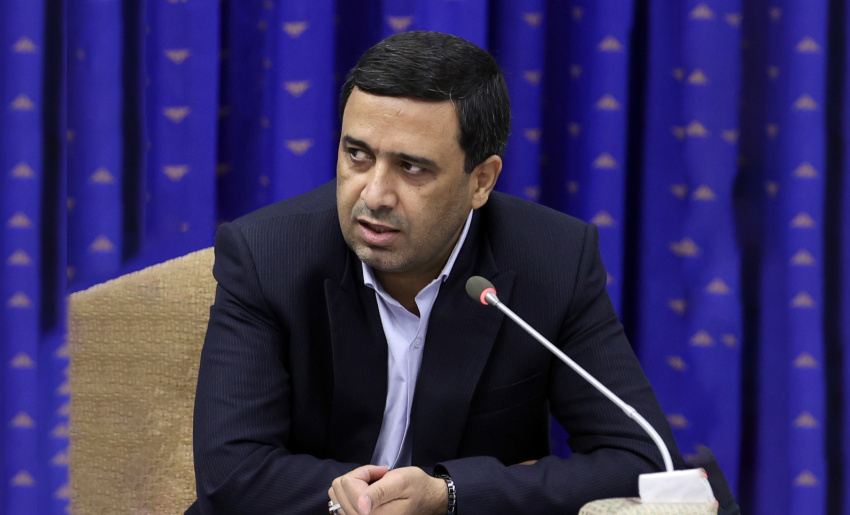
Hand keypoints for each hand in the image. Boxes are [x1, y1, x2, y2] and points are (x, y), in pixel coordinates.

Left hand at [329, 465, 446, 514]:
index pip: (349, 483)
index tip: (382, 473)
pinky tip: (367, 492)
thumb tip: (361, 504)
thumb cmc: (416, 487)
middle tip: (379, 478)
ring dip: (354, 483)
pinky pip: (339, 501)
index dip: (365, 472)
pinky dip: (351, 491)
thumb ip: (379, 492)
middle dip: (358, 477)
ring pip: (336, 493)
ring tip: (374, 484)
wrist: (426, 500)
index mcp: (373, 513)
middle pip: (339, 487)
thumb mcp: (401, 482)